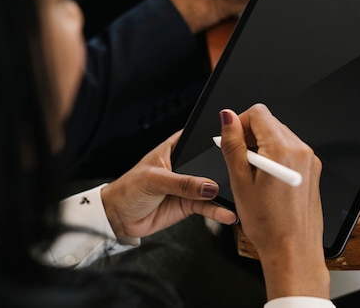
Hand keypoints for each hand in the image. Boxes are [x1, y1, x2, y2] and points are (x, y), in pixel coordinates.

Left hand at [100, 130, 236, 238]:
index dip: (216, 140)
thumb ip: (183, 183)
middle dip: (225, 169)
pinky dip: (218, 211)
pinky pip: (208, 207)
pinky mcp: (189, 205)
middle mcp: (185, 166)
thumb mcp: (154, 180)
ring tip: (238, 197)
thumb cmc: (128, 190)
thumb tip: (208, 186)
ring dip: (225, 192)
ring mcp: (189, 186)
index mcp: (174, 148)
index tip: (234, 144)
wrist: (118, 218)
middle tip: (240, 173)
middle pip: (210, 164)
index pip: (199, 140)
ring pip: (212, 188)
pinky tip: (228, 214)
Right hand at [218, 104, 328, 299]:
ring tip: (254, 175)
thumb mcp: (240, 181)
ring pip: (280, 135)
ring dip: (262, 147)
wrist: (293, 250)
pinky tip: (267, 180)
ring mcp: (310, 159)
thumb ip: (233, 144)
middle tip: (241, 162)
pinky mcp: (313, 169)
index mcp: (282, 149)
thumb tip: (227, 118)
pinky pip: (290, 150)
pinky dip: (275, 157)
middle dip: (250, 136)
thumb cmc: (268, 224)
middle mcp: (301, 150)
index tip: (232, 141)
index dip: (240, 123)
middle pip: (270, 122)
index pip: (258, 112)